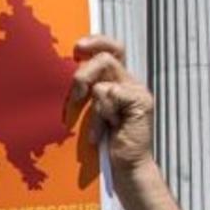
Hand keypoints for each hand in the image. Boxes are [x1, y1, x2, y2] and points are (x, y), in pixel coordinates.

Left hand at [69, 35, 154, 172]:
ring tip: (93, 118)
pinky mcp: (141, 102)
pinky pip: (111, 92)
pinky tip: (105, 131)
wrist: (126, 168)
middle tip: (76, 92)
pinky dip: (101, 113)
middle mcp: (129, 82)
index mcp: (119, 82)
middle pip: (107, 54)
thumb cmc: (105, 145)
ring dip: (89, 92)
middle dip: (85, 70)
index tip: (77, 48)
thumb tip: (68, 82)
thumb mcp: (90, 114)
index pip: (112, 48)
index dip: (97, 41)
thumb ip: (85, 95)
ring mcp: (137, 91)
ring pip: (106, 71)